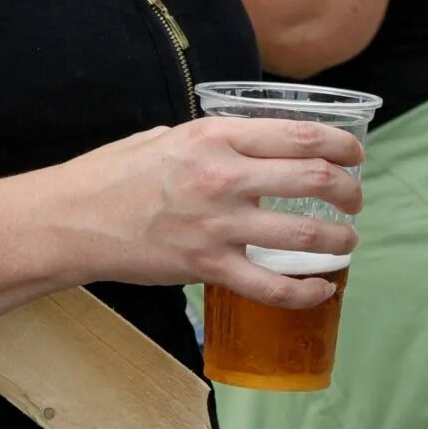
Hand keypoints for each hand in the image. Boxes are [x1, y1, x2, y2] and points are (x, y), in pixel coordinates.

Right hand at [42, 117, 363, 309]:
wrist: (72, 219)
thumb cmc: (112, 175)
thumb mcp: (165, 137)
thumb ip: (212, 142)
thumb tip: (249, 147)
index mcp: (214, 137)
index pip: (300, 135)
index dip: (342, 145)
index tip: (355, 154)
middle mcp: (223, 176)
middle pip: (315, 179)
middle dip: (349, 191)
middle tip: (354, 200)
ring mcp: (218, 224)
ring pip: (306, 235)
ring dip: (340, 241)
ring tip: (346, 242)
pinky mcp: (208, 267)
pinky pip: (274, 286)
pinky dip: (307, 293)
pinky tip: (321, 290)